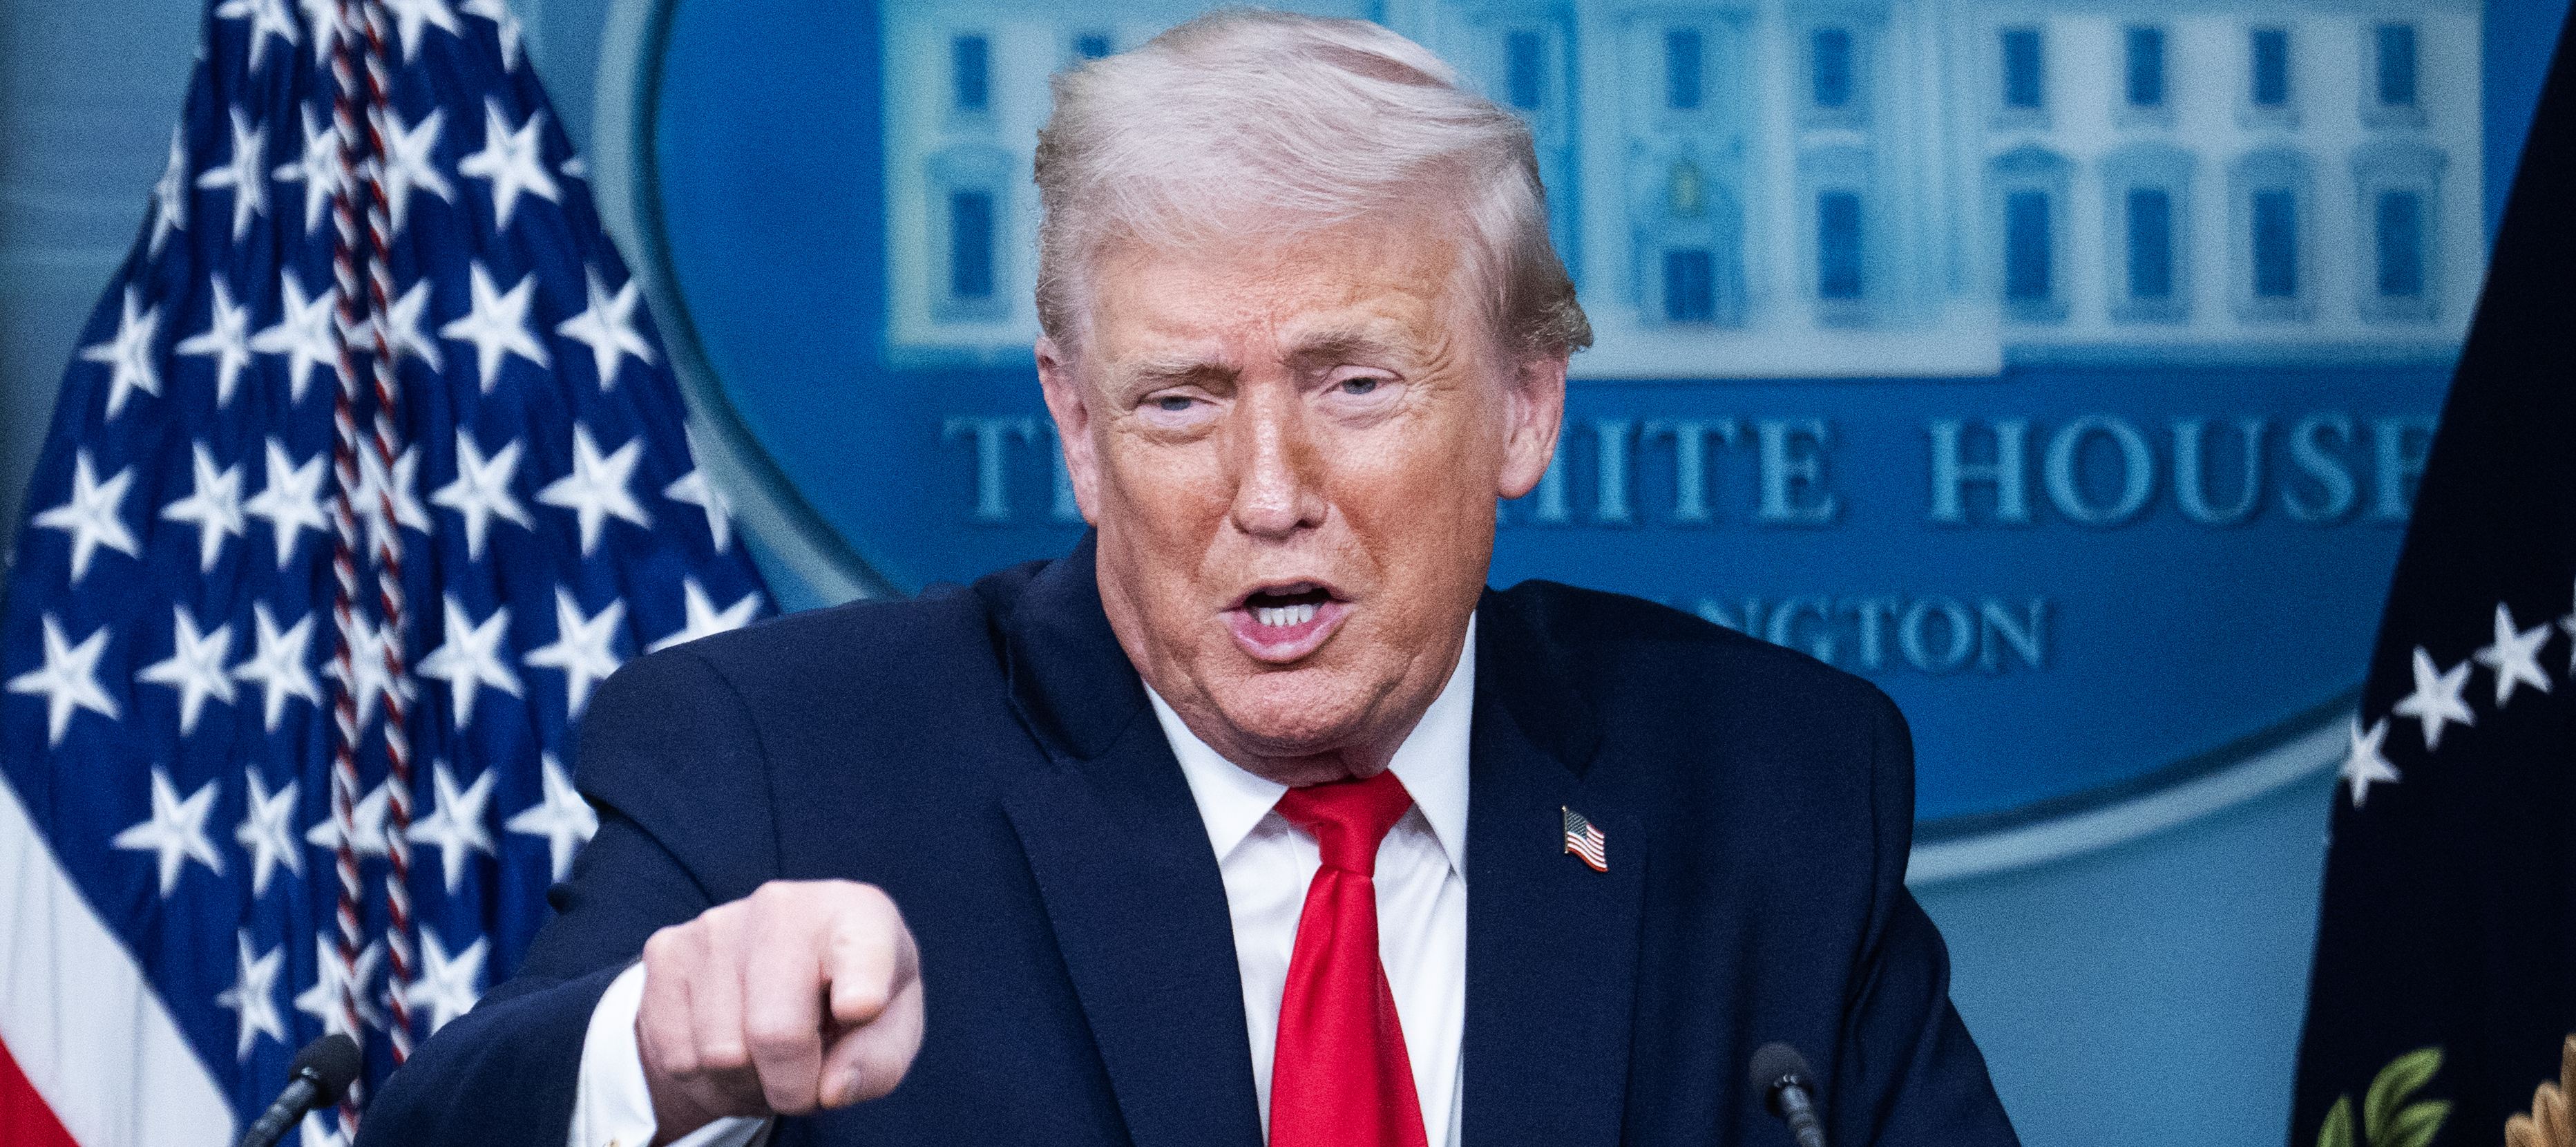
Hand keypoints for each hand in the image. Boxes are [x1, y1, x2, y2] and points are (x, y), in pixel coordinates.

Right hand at [635, 880, 924, 1142]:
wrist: (779, 969)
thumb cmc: (848, 999)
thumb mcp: (889, 1030)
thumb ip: (878, 1063)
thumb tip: (830, 1088)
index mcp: (858, 916)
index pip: (860, 952)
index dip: (861, 988)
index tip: (860, 1008)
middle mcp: (784, 906)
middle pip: (776, 1032)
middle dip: (792, 1086)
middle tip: (805, 1085)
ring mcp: (718, 924)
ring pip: (721, 1054)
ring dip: (747, 1081)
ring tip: (768, 1056)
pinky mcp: (667, 951)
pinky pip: (678, 1055)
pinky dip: (706, 1075)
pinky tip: (732, 1042)